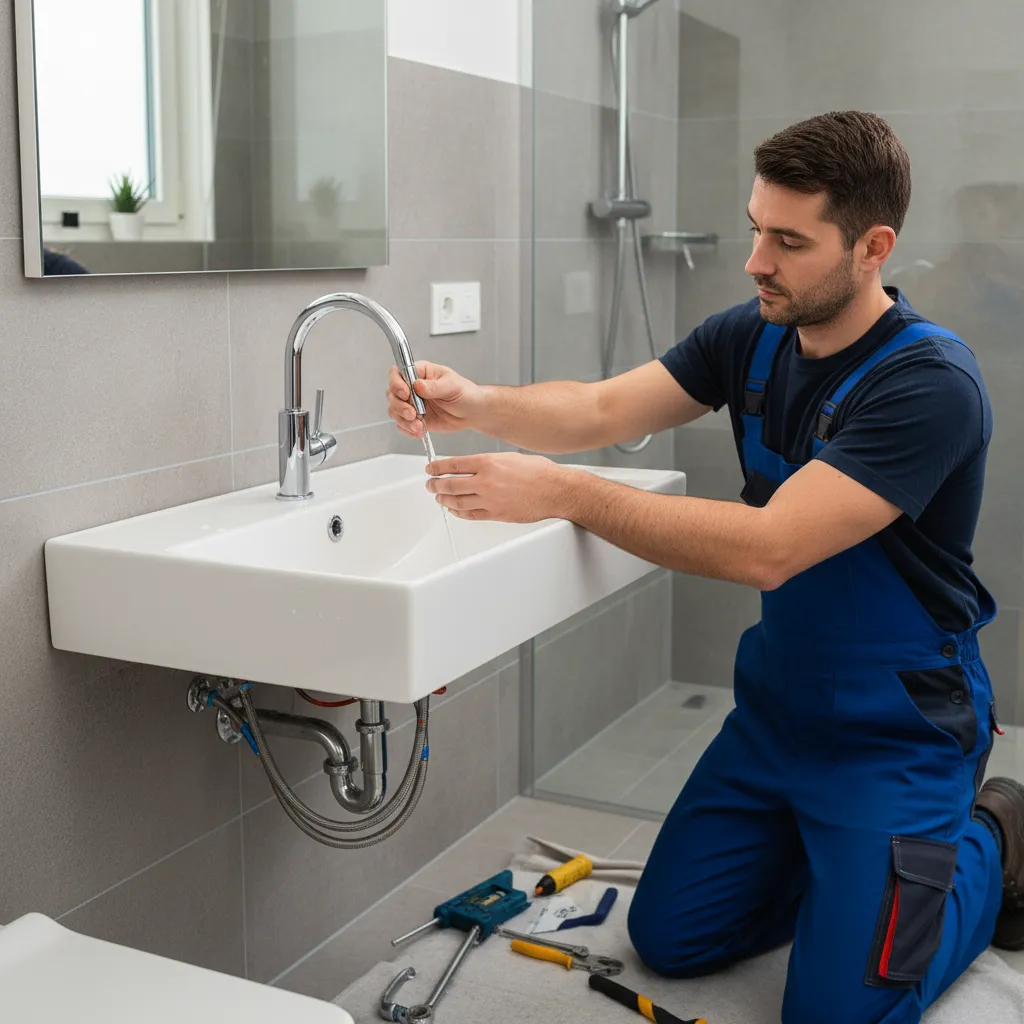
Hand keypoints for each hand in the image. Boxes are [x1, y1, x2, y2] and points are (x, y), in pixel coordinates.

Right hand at [387, 361, 483, 437]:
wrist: (472, 412)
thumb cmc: (465, 393)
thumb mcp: (453, 386)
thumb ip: (435, 386)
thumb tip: (418, 385)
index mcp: (420, 373)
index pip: (398, 373)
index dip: (397, 383)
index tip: (405, 393)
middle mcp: (412, 387)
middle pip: (391, 394)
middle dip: (399, 406)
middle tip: (413, 414)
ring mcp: (412, 404)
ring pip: (394, 410)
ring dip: (403, 420)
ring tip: (419, 426)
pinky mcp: (414, 418)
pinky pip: (402, 424)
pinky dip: (408, 429)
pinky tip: (420, 431)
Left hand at [425, 453, 578, 522]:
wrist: (555, 490)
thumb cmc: (539, 472)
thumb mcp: (510, 457)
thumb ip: (488, 463)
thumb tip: (471, 467)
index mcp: (489, 462)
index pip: (453, 465)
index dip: (437, 468)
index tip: (430, 469)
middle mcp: (486, 481)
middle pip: (450, 484)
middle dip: (435, 485)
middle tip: (430, 484)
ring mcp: (490, 500)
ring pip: (457, 501)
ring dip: (444, 499)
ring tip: (439, 497)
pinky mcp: (496, 514)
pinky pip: (470, 515)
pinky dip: (458, 512)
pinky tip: (454, 509)